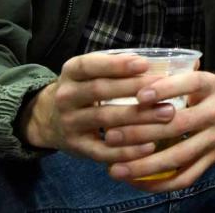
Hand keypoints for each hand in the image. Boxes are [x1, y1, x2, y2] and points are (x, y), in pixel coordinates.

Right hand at [19, 52, 168, 162]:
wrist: (48, 119)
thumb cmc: (83, 89)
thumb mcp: (89, 72)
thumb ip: (115, 66)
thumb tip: (156, 63)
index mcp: (71, 72)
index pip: (90, 65)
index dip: (117, 64)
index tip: (144, 63)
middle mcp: (66, 96)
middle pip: (100, 90)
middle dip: (134, 88)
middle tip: (164, 88)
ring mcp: (70, 123)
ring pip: (105, 120)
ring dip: (138, 117)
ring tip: (166, 113)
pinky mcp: (77, 147)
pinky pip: (103, 151)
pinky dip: (127, 151)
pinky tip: (150, 146)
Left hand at [102, 73, 214, 190]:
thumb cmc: (213, 91)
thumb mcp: (202, 76)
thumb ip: (175, 76)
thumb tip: (134, 73)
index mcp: (212, 85)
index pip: (189, 84)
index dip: (164, 89)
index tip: (138, 96)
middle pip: (178, 125)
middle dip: (141, 132)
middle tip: (111, 135)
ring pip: (179, 156)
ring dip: (144, 166)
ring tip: (116, 168)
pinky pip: (186, 177)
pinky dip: (160, 183)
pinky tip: (137, 182)